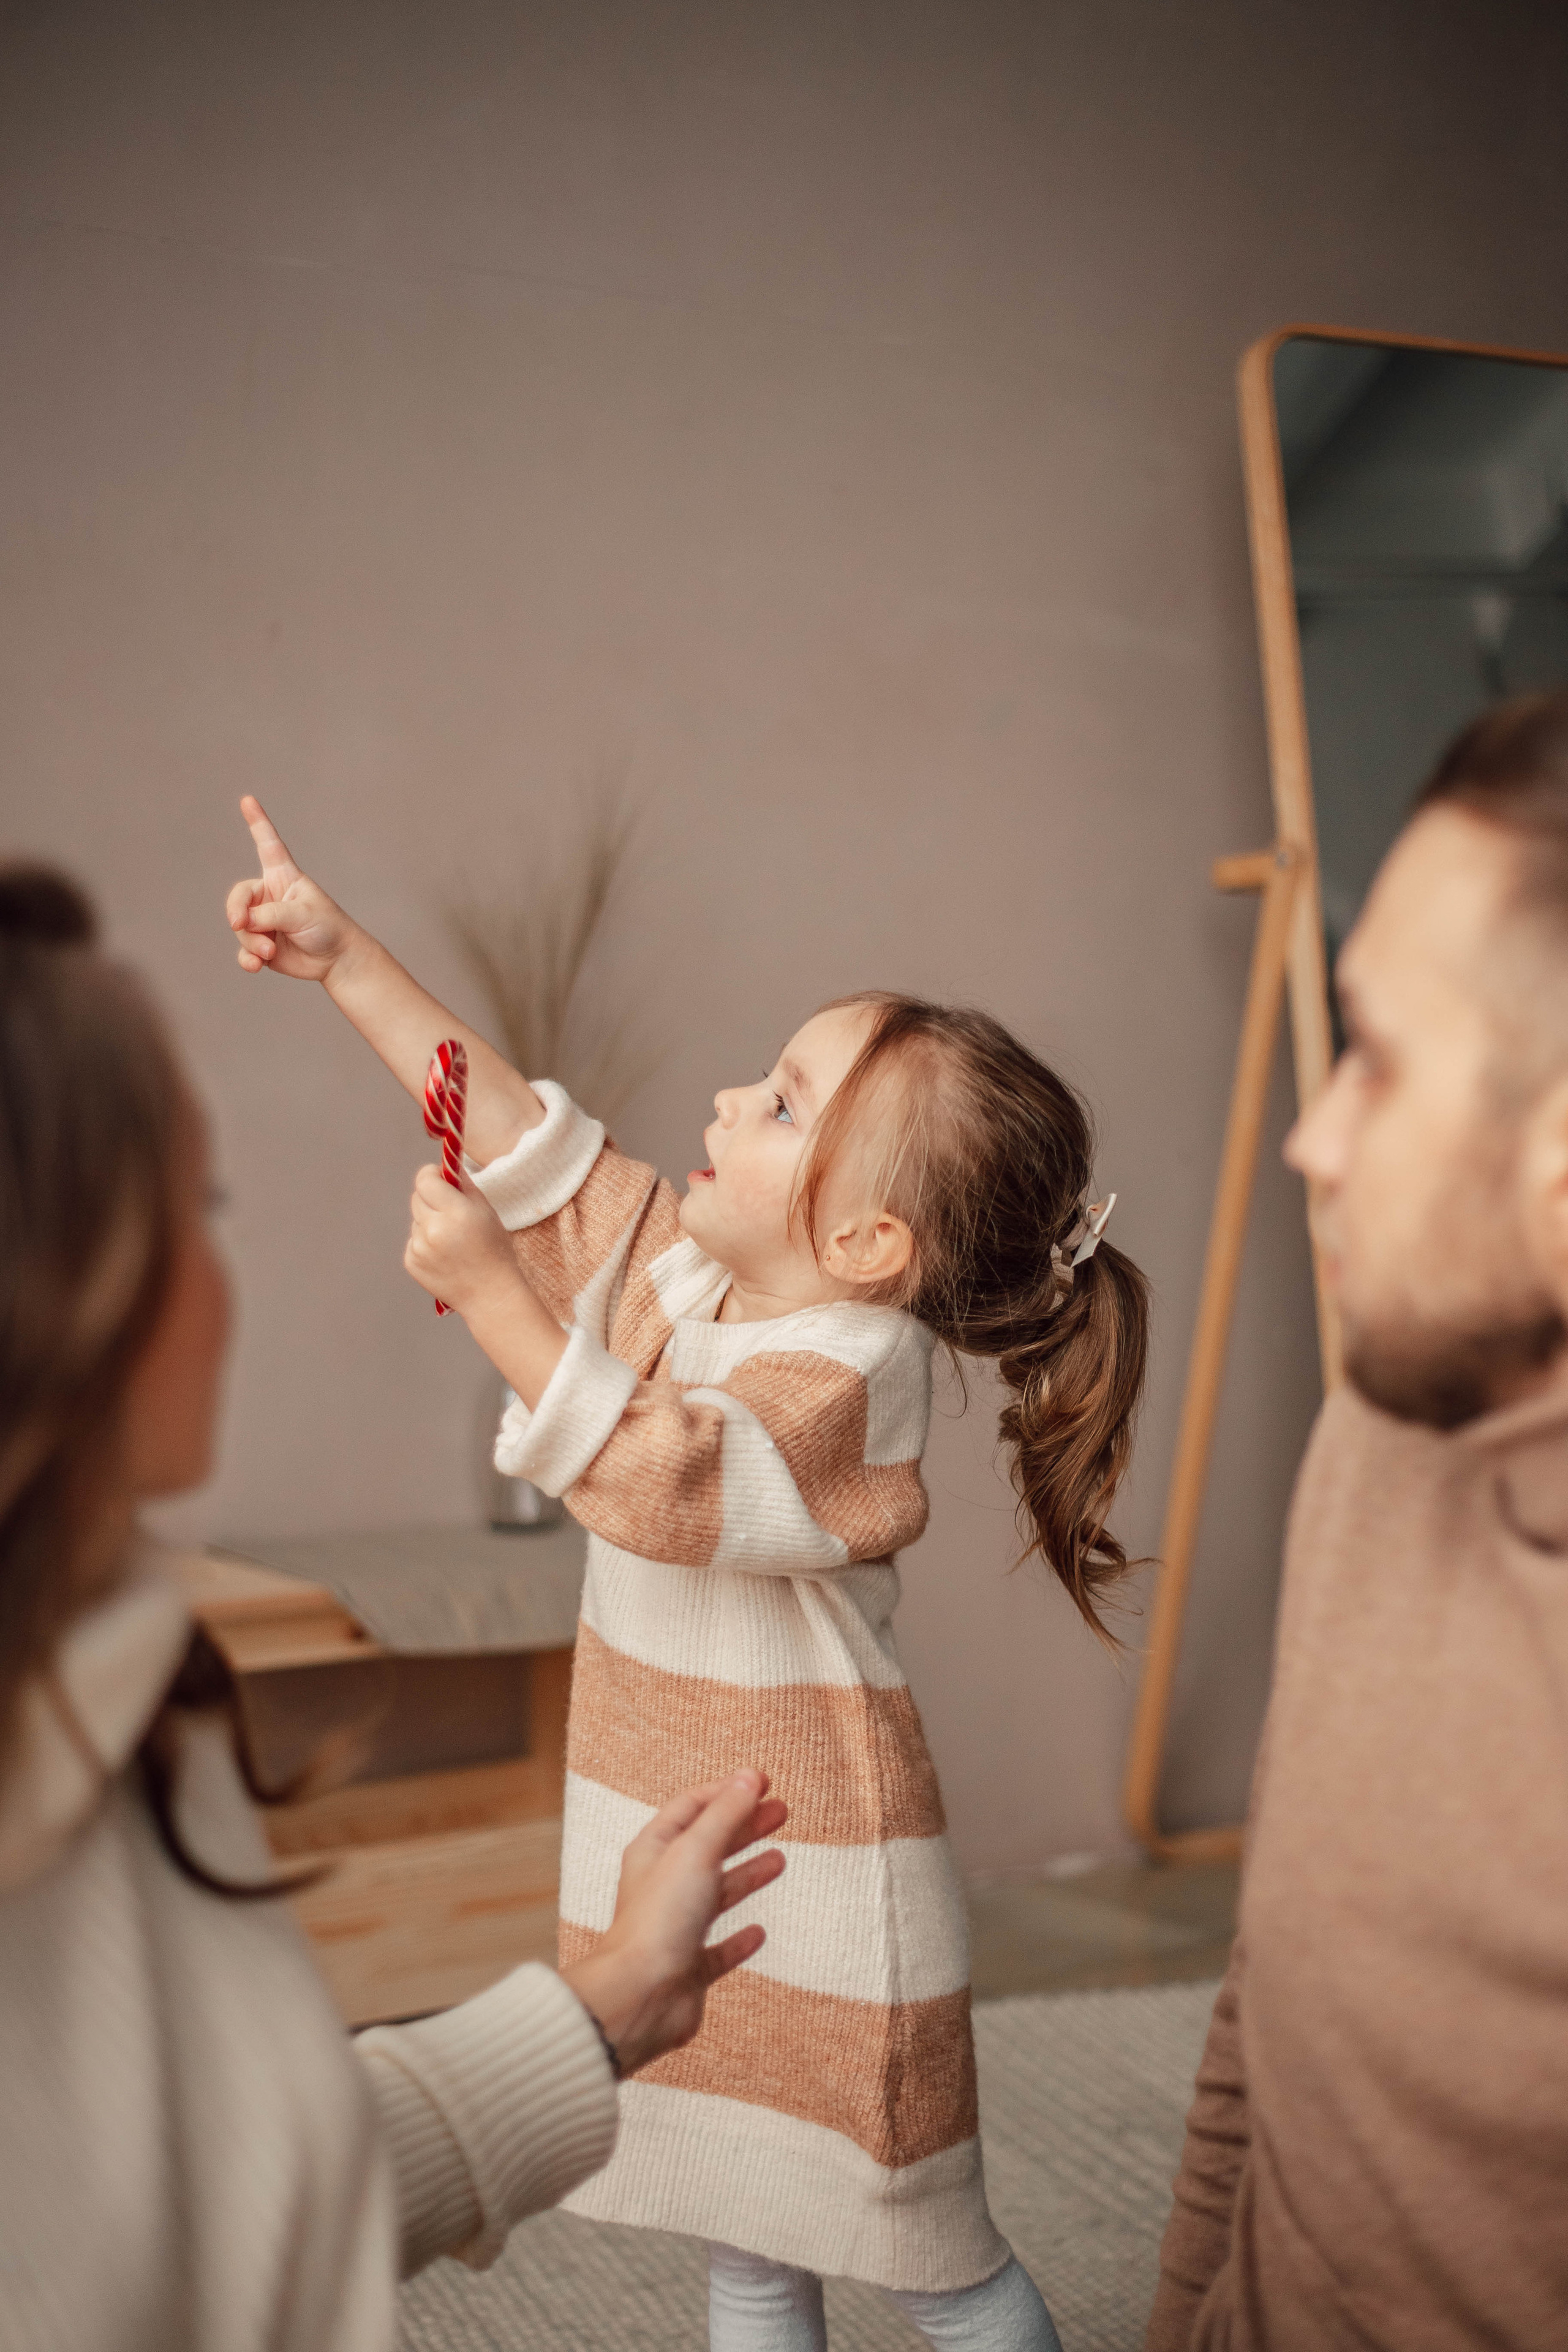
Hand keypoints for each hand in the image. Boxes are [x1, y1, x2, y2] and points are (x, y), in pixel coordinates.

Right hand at [226, 795, 356, 979]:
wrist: (336, 959)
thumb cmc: (327, 927)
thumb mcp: (302, 914)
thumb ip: (270, 915)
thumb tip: (241, 923)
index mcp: (283, 876)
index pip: (268, 845)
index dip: (258, 822)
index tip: (248, 799)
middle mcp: (269, 896)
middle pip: (239, 897)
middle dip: (236, 913)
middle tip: (239, 925)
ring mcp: (263, 921)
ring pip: (240, 928)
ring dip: (251, 942)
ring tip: (270, 952)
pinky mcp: (260, 944)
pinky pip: (243, 949)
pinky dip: (247, 958)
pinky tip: (256, 965)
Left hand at [404, 1160, 522, 1313]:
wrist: (491, 1295)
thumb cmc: (495, 1250)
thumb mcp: (486, 1211)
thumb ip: (463, 1184)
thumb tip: (447, 1165)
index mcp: (455, 1213)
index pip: (425, 1179)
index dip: (432, 1175)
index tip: (440, 1177)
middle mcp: (434, 1230)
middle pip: (417, 1197)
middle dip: (431, 1199)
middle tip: (451, 1212)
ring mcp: (420, 1248)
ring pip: (416, 1220)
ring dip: (429, 1222)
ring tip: (452, 1240)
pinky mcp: (411, 1263)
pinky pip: (414, 1240)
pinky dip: (425, 1243)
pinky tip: (444, 1255)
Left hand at [562, 1771, 786, 2075]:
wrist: (641, 1996)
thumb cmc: (659, 1919)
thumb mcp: (696, 1851)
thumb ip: (726, 1814)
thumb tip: (751, 1776)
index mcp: (654, 1851)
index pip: (691, 1807)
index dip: (727, 1791)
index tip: (761, 1782)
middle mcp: (663, 1886)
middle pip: (709, 1846)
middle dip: (744, 1826)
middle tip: (781, 1812)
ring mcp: (677, 1928)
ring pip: (717, 1893)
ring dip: (747, 1874)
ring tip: (780, 1859)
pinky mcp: (690, 1968)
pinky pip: (719, 1950)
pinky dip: (740, 1939)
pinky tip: (759, 1932)